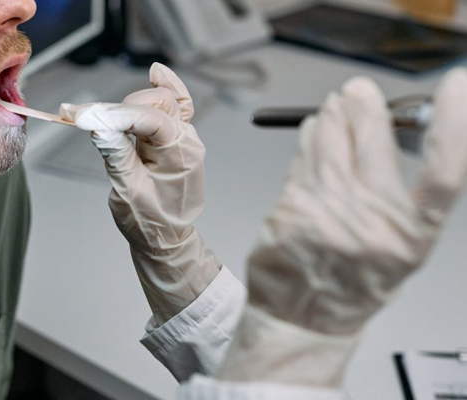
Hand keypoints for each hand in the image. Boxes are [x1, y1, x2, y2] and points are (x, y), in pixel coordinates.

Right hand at [61, 63, 220, 325]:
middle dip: (120, 108)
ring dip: (130, 105)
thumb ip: (116, 155)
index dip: (116, 115)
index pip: (150, 119)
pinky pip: (176, 106)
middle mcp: (187, 140)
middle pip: (155, 103)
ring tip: (98, 116)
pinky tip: (156, 74)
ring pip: (160, 102)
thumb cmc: (150, 223)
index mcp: (182, 154)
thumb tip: (99, 124)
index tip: (85, 116)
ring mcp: (184, 137)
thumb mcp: (128, 192)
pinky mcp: (174, 139)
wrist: (166, 241)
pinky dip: (164, 89)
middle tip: (87, 119)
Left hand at [218, 69, 466, 385]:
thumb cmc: (352, 281)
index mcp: (412, 235)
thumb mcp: (396, 246)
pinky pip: (303, 159)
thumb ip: (400, 194)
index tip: (455, 87)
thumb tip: (391, 126)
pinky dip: (308, 140)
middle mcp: (374, 225)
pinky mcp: (292, 210)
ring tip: (334, 110)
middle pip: (375, 143)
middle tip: (358, 92)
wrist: (303, 318)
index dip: (455, 124)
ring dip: (332, 117)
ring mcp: (329, 216)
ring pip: (331, 142)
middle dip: (364, 106)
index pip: (445, 171)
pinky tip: (312, 136)